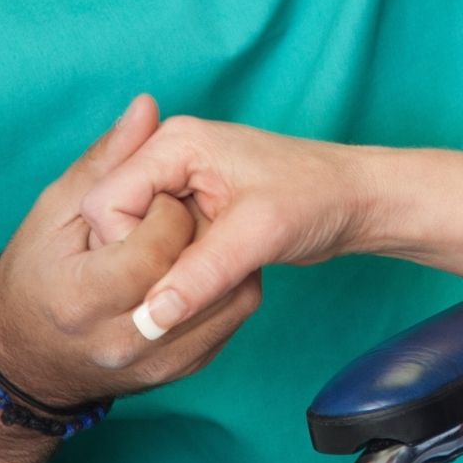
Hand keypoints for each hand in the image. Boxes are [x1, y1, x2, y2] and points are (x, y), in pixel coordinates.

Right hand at [0, 97, 263, 406]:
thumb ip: (106, 161)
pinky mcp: (173, 374)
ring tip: (203, 234)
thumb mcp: (56, 208)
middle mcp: (118, 341)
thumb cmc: (35, 273)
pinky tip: (207, 264)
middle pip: (194, 275)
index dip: (169, 210)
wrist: (25, 357)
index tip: (163, 197)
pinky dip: (228, 289)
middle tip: (190, 211)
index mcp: (80, 296)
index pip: (155, 246)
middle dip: (201, 232)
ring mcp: (150, 365)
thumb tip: (146, 106)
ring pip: (225, 303)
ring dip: (225, 258)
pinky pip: (227, 326)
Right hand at [77, 117, 367, 342]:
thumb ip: (199, 274)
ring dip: (169, 270)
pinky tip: (218, 269)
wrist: (357, 198)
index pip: (106, 205)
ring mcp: (177, 187)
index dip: (130, 246)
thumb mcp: (258, 233)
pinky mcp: (189, 213)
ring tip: (218, 261)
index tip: (178, 263)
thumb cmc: (316, 196)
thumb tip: (150, 319)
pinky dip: (183, 272)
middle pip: (115, 227)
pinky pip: (161, 253)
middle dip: (150, 259)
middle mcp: (167, 160)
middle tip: (206, 262)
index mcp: (172, 144)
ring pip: (136, 246)